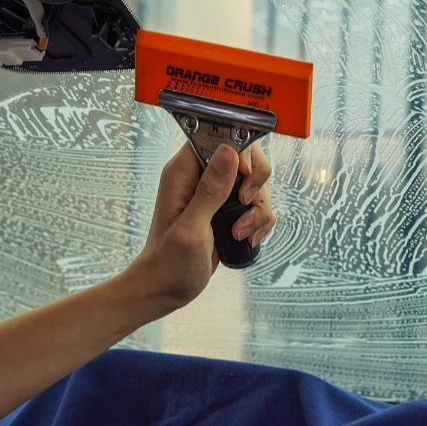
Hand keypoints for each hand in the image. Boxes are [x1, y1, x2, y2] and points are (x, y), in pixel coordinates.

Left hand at [125, 143, 276, 309]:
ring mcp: (216, 193)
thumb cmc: (169, 263)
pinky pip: (256, 204)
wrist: (167, 289)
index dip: (239, 150)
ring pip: (256, 183)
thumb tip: (228, 151)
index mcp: (183, 172)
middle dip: (255, 183)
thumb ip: (209, 190)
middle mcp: (200, 177)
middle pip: (246, 156)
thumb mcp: (190, 228)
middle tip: (243, 205)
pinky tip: (246, 238)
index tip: (244, 177)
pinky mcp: (227, 210)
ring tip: (240, 232)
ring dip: (257, 209)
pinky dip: (259, 222)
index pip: (217, 136)